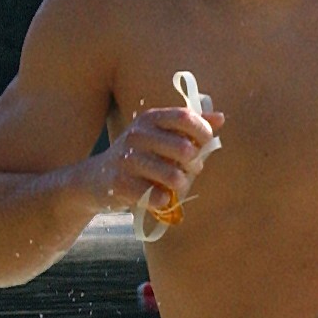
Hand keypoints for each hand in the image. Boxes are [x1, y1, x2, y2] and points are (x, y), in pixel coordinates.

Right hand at [89, 105, 224, 215]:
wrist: (96, 179)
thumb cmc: (139, 157)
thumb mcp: (160, 135)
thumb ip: (190, 127)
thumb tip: (221, 118)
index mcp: (150, 118)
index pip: (185, 117)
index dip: (202, 131)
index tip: (205, 143)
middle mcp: (137, 135)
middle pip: (184, 148)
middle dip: (194, 164)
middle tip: (188, 170)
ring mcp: (127, 159)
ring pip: (174, 176)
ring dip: (180, 185)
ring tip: (174, 186)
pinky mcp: (121, 183)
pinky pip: (158, 197)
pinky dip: (164, 201)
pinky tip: (158, 197)